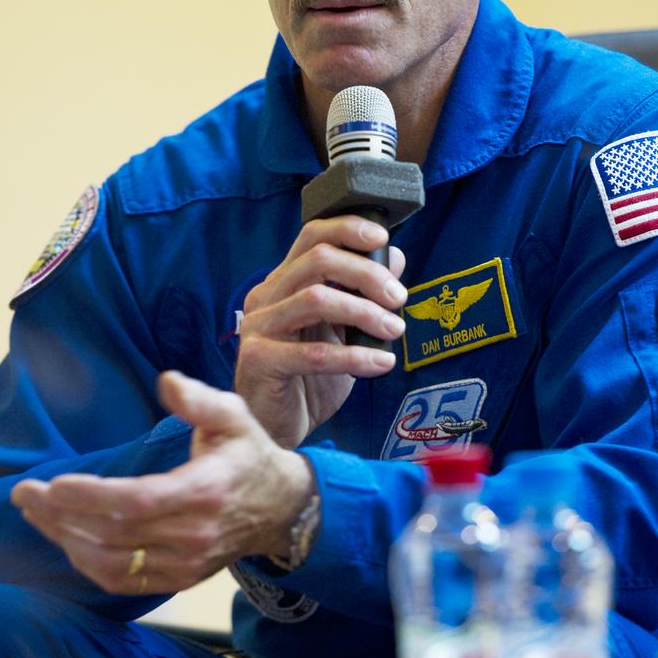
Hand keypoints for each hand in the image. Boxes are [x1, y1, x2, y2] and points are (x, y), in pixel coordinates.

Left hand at [10, 371, 315, 595]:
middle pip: (114, 535)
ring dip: (66, 540)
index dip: (91, 497)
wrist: (282, 509)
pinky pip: (122, 581)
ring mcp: (185, 563)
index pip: (137, 502)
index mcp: (204, 491)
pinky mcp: (178, 578)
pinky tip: (66, 538)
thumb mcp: (233, 415)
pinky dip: (86, 563)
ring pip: (112, 563)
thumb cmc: (248, 454)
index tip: (52, 484)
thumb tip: (166, 381)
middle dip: (61, 516)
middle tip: (24, 494)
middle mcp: (193, 535)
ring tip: (36, 513)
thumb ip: (199, 399)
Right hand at [234, 215, 406, 447]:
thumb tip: (395, 257)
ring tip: (394, 330)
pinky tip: (380, 363)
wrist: (278, 428)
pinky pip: (315, 353)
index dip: (347, 229)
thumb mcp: (342, 331)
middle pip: (318, 261)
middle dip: (366, 274)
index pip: (311, 236)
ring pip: (316, 300)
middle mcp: (266, 297)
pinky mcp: (259, 360)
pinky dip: (355, 356)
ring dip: (365, 313)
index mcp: (283, 283)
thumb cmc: (308, 379)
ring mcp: (258, 327)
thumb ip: (362, 295)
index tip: (383, 238)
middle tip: (398, 298)